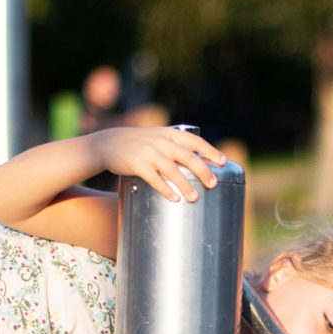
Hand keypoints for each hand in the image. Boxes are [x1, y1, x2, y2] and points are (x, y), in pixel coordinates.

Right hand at [90, 126, 226, 202]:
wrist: (109, 143)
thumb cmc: (138, 143)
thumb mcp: (157, 137)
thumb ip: (175, 146)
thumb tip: (198, 163)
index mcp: (169, 134)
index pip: (195, 141)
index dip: (210, 151)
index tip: (223, 162)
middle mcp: (161, 142)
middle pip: (188, 157)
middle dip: (203, 171)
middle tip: (213, 184)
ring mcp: (149, 153)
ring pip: (172, 170)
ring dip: (185, 185)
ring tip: (195, 198)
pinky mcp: (138, 165)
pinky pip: (155, 179)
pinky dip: (166, 189)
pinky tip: (175, 199)